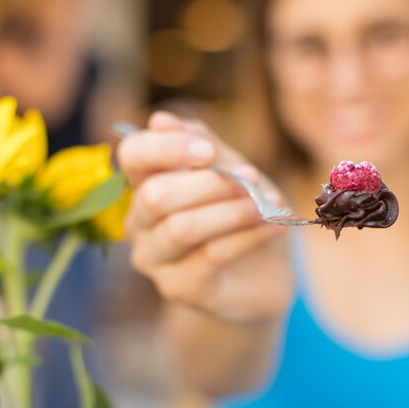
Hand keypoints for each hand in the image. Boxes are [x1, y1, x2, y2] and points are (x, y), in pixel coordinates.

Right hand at [117, 112, 293, 323]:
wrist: (265, 274)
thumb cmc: (244, 214)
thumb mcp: (233, 173)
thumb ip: (204, 148)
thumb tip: (160, 119)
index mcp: (146, 183)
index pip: (132, 156)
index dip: (167, 148)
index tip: (209, 151)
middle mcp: (139, 222)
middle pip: (156, 195)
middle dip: (210, 183)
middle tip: (253, 178)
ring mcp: (154, 258)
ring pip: (181, 228)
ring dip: (233, 211)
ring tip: (271, 205)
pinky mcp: (178, 288)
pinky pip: (210, 255)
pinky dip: (249, 236)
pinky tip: (276, 225)